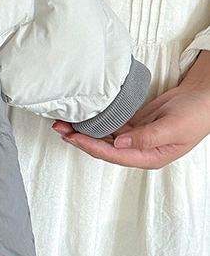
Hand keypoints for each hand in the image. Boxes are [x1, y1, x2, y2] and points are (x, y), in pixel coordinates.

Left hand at [52, 52, 209, 168]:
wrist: (204, 98)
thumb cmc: (195, 115)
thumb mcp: (173, 127)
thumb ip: (146, 137)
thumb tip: (119, 144)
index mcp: (149, 157)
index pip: (113, 155)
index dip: (91, 146)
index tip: (74, 137)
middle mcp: (138, 150)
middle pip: (103, 148)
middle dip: (80, 140)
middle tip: (60, 129)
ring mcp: (134, 139)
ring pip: (103, 137)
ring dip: (84, 131)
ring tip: (63, 124)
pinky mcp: (133, 126)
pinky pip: (110, 127)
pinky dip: (95, 123)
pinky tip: (81, 118)